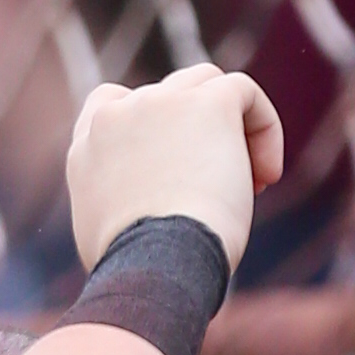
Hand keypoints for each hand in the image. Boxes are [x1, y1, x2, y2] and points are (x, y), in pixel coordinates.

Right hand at [65, 67, 283, 270]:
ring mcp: (160, 102)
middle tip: (216, 187)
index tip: (176, 165)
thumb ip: (117, 201)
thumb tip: (143, 210)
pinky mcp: (208, 103)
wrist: (158, 265)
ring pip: (206, 85)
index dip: (151, 126)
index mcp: (87, 147)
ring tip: (251, 182)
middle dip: (196, 135)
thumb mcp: (103, 237)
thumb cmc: (139, 269)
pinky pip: (243, 91)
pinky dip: (264, 126)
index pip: (111, 104)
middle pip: (168, 96)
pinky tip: (267, 175)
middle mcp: (117, 115)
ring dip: (231, 128)